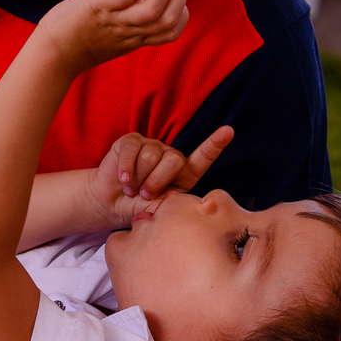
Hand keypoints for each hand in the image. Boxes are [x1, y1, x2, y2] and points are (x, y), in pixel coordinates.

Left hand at [33, 0, 188, 76]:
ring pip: (155, 9)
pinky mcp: (100, 7)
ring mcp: (115, 20)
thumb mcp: (111, 36)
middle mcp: (129, 32)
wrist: (52, 53)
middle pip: (170, 20)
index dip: (181, 12)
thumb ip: (126, 22)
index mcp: (135, 39)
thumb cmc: (77, 40)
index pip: (172, 31)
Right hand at [88, 125, 233, 227]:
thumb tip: (188, 203)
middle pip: (174, 160)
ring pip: (151, 156)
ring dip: (138, 178)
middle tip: (144, 194)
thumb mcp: (162, 209)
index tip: (228, 131)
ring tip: (131, 188)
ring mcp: (151, 146)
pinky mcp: (131, 141)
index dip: (215, 144)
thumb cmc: (139, 207)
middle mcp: (170, 156)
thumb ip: (176, 203)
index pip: (202, 157)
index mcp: (184, 173)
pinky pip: (132, 150)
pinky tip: (122, 179)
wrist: (112, 203)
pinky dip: (126, 168)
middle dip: (157, 182)